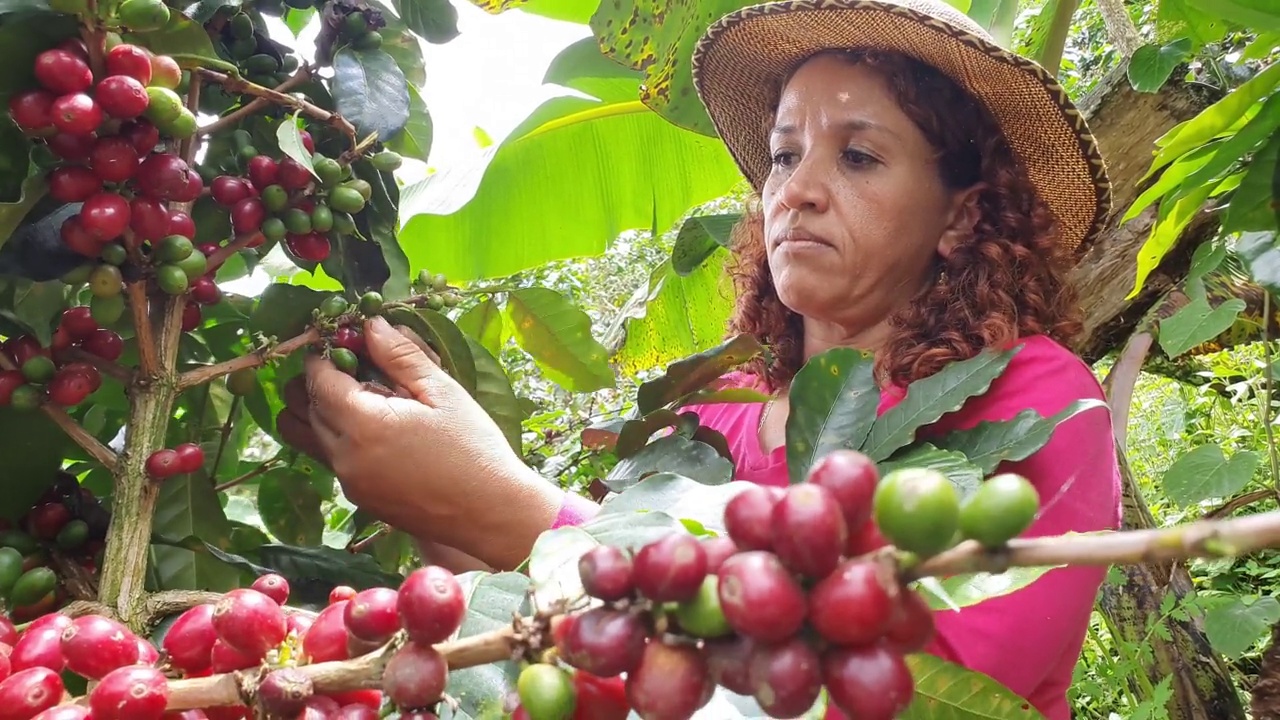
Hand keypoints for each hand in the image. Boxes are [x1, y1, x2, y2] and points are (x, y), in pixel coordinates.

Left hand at [276, 316, 564, 569]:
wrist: (490, 513)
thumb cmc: (474, 449)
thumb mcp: (442, 392)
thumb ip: (401, 355)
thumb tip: (370, 324)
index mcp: (362, 425)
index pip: (318, 379)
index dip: (325, 354)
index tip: (345, 339)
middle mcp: (344, 456)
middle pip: (306, 407)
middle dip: (322, 379)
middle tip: (357, 364)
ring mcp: (348, 482)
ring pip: (309, 436)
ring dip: (322, 410)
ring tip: (361, 397)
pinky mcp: (359, 498)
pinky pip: (331, 458)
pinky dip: (340, 436)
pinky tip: (380, 428)